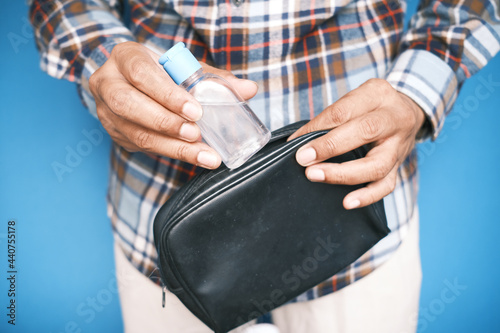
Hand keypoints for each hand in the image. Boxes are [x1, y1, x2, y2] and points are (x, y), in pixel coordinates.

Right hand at [89, 41, 257, 168]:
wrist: (128, 81)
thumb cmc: (160, 71)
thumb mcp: (182, 66)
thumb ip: (213, 78)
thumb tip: (249, 89)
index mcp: (125, 57)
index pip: (142, 74)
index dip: (168, 94)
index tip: (195, 110)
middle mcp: (108, 84)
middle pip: (130, 105)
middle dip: (167, 123)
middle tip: (197, 135)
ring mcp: (107, 113)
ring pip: (136, 134)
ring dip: (173, 147)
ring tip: (203, 155)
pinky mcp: (116, 135)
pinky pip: (142, 148)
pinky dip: (171, 153)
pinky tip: (193, 157)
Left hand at [288, 79, 425, 209]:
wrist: (408, 112)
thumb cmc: (372, 106)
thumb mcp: (354, 98)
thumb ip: (329, 117)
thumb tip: (298, 141)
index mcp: (377, 94)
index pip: (344, 110)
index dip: (317, 127)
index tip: (296, 141)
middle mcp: (394, 118)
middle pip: (365, 131)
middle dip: (330, 146)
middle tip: (304, 158)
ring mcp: (399, 145)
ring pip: (377, 164)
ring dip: (344, 173)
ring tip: (316, 176)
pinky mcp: (399, 167)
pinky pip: (386, 185)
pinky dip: (367, 196)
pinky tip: (348, 202)